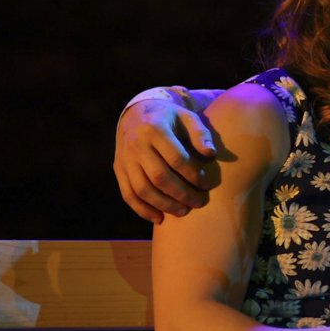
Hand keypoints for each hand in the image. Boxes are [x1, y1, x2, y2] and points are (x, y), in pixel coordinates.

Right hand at [113, 99, 216, 222]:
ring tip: (183, 212)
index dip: (193, 175)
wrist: (137, 112)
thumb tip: (211, 154)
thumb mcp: (187, 117)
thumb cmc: (169, 118)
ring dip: (163, 205)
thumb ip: (200, 134)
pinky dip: (142, 210)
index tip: (206, 185)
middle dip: (181, 194)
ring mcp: (125, 158)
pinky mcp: (118, 169)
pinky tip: (159, 218)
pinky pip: (128, 194)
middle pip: (159, 177)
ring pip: (142, 189)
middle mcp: (136, 145)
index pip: (176, 158)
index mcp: (155, 129)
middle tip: (198, 203)